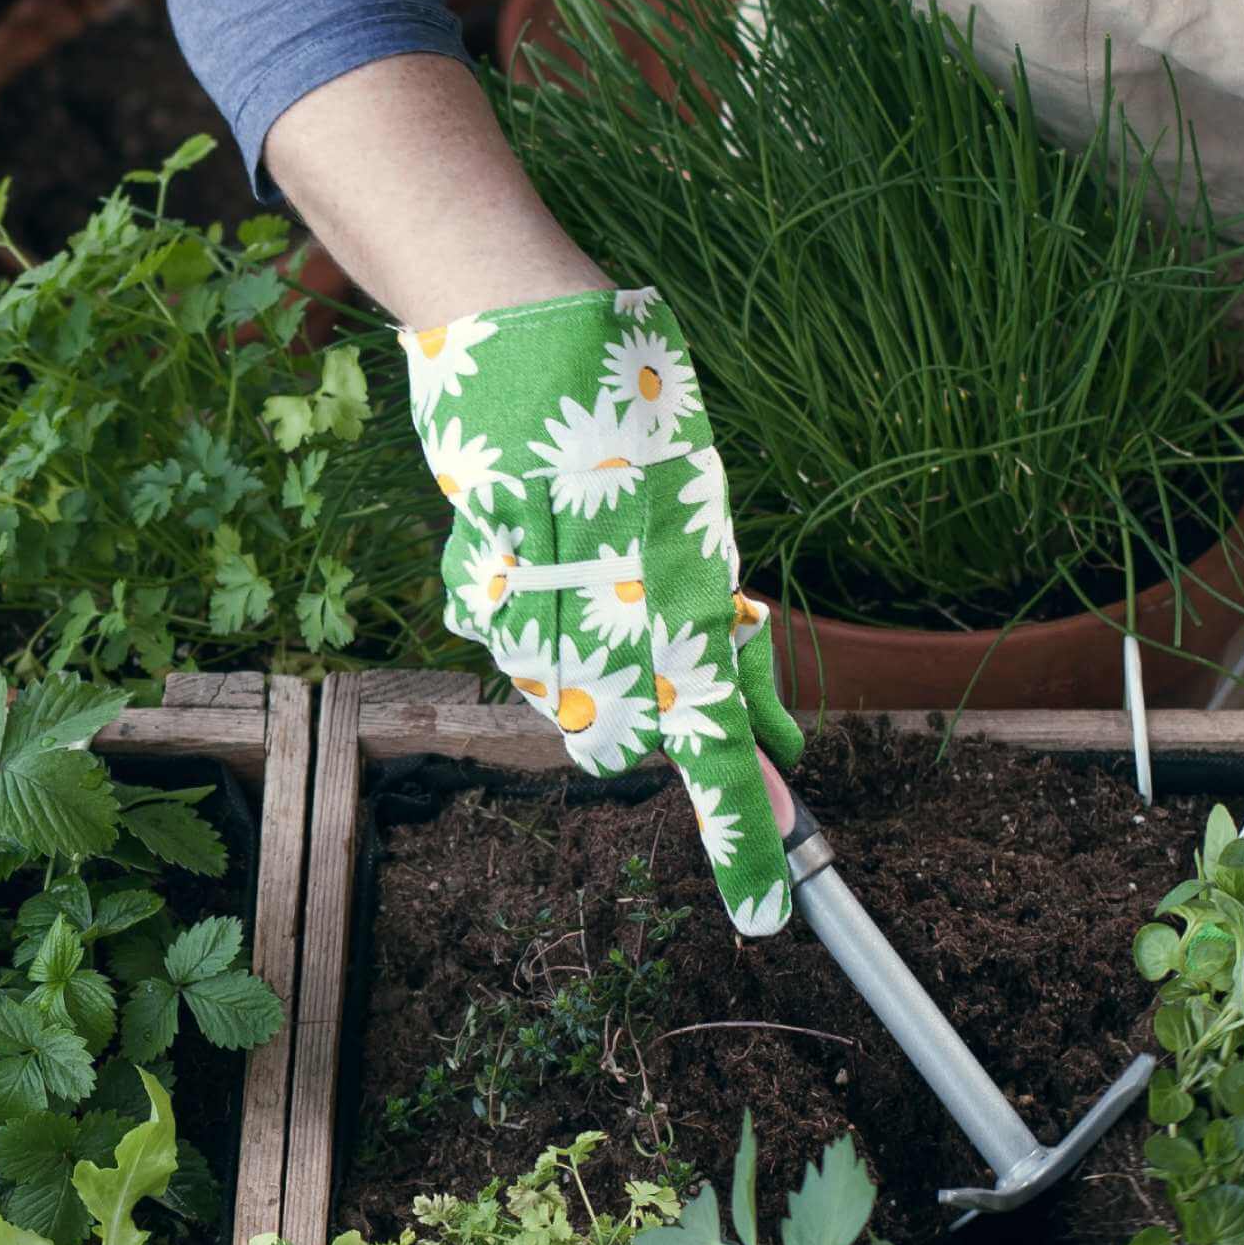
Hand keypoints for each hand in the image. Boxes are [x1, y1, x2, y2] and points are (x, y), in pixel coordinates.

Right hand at [402, 286, 804, 931]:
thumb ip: (727, 629)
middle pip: (621, 744)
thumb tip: (772, 731)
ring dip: (576, 662)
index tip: (766, 917)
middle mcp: (611, 614)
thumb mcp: (702, 519)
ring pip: (555, 701)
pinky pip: (494, 643)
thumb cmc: (637, 412)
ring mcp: (533, 605)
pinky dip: (516, 617)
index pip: (721, 748)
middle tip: (647, 641)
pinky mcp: (471, 582)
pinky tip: (528, 554)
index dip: (744, 839)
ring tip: (584, 566)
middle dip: (639, 724)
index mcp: (688, 594)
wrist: (529, 326)